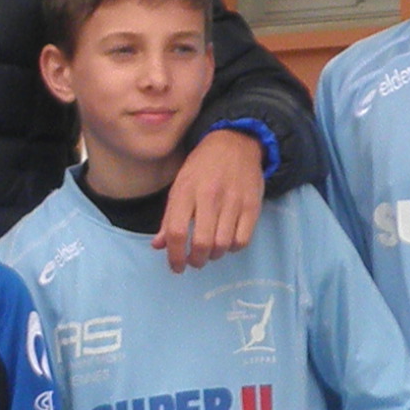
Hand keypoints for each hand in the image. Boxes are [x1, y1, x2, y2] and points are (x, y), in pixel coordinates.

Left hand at [160, 126, 271, 271]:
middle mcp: (209, 196)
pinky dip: (233, 248)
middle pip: (201, 242)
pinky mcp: (252, 206)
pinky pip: (242, 240)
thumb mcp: (179, 185)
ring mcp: (233, 201)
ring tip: (210, 252)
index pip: (175, 231)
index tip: (176, 266)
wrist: (235, 142)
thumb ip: (169, 217)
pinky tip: (227, 242)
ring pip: (223, 245)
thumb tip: (158, 246)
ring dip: (214, 256)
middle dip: (196, 260)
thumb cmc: (202, 167)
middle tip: (194, 261)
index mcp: (186, 191)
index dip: (174, 255)